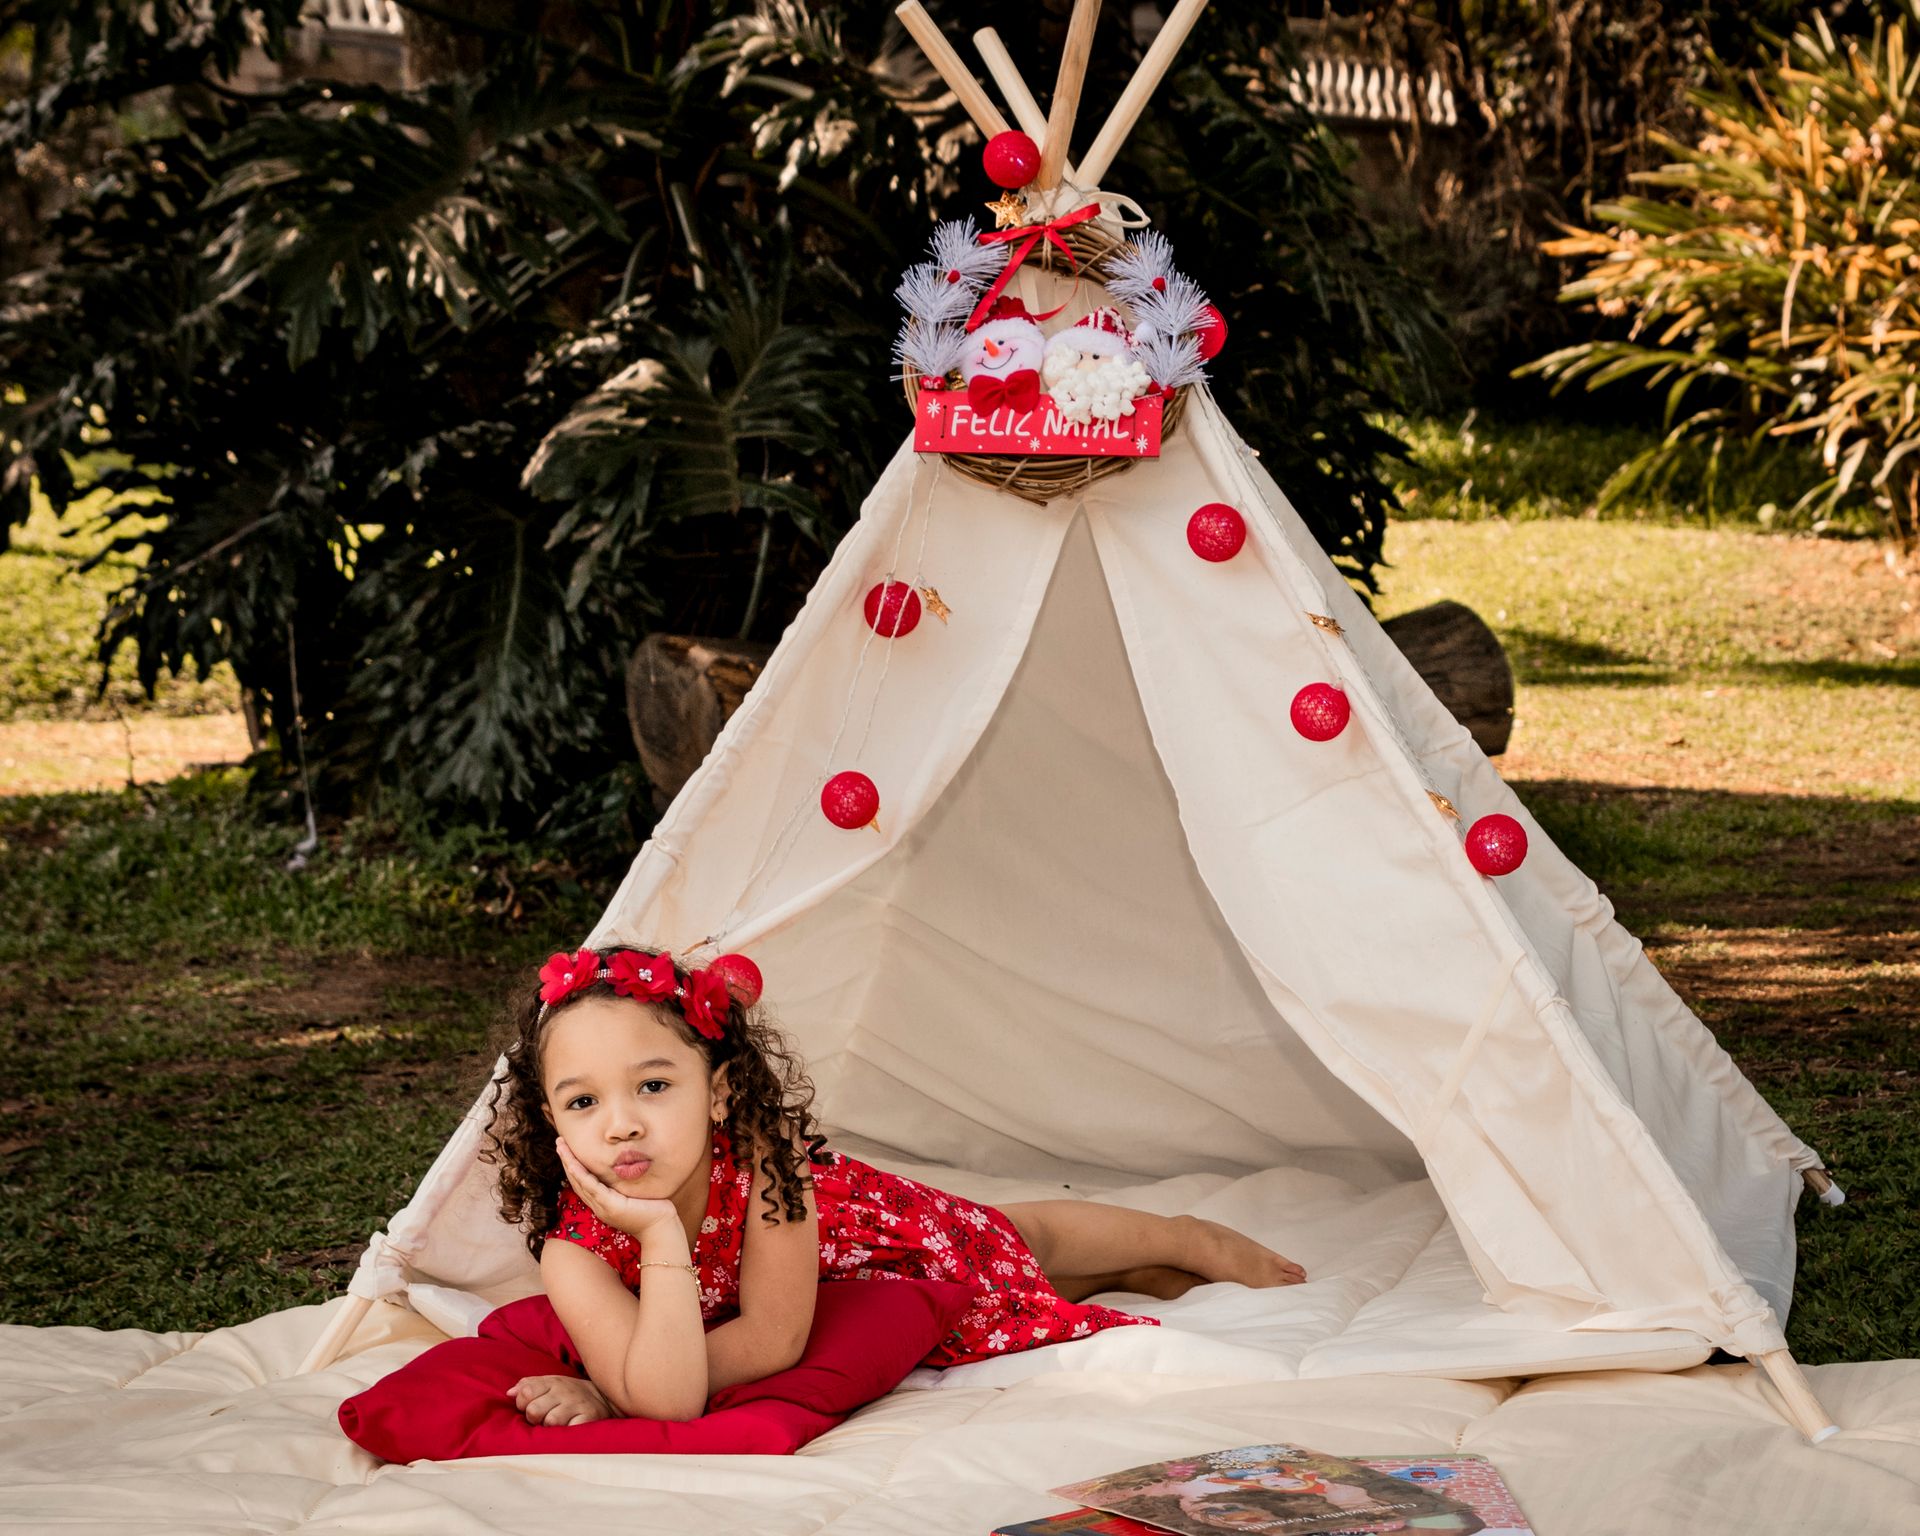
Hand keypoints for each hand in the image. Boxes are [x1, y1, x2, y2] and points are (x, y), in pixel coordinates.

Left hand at [509, 1372, 616, 1425]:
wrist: (605, 1398)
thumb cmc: (569, 1394)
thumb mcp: (550, 1384)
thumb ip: (528, 1386)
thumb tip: (510, 1393)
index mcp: (552, 1382)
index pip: (526, 1392)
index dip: (522, 1404)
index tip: (528, 1408)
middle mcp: (565, 1391)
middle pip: (534, 1410)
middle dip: (534, 1419)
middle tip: (543, 1419)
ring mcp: (577, 1405)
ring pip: (551, 1422)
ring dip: (550, 1429)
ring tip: (555, 1426)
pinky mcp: (589, 1418)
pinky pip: (569, 1431)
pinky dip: (566, 1434)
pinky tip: (567, 1431)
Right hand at [556, 1137, 684, 1243]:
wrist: (661, 1228)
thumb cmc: (652, 1209)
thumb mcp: (633, 1193)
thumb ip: (624, 1183)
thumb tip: (624, 1164)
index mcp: (602, 1203)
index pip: (583, 1182)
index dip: (573, 1166)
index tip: (567, 1150)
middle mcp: (599, 1206)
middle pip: (576, 1180)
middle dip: (566, 1160)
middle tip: (559, 1142)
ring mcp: (603, 1207)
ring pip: (580, 1182)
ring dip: (568, 1163)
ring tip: (561, 1147)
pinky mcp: (611, 1206)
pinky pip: (591, 1188)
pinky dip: (580, 1175)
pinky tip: (573, 1164)